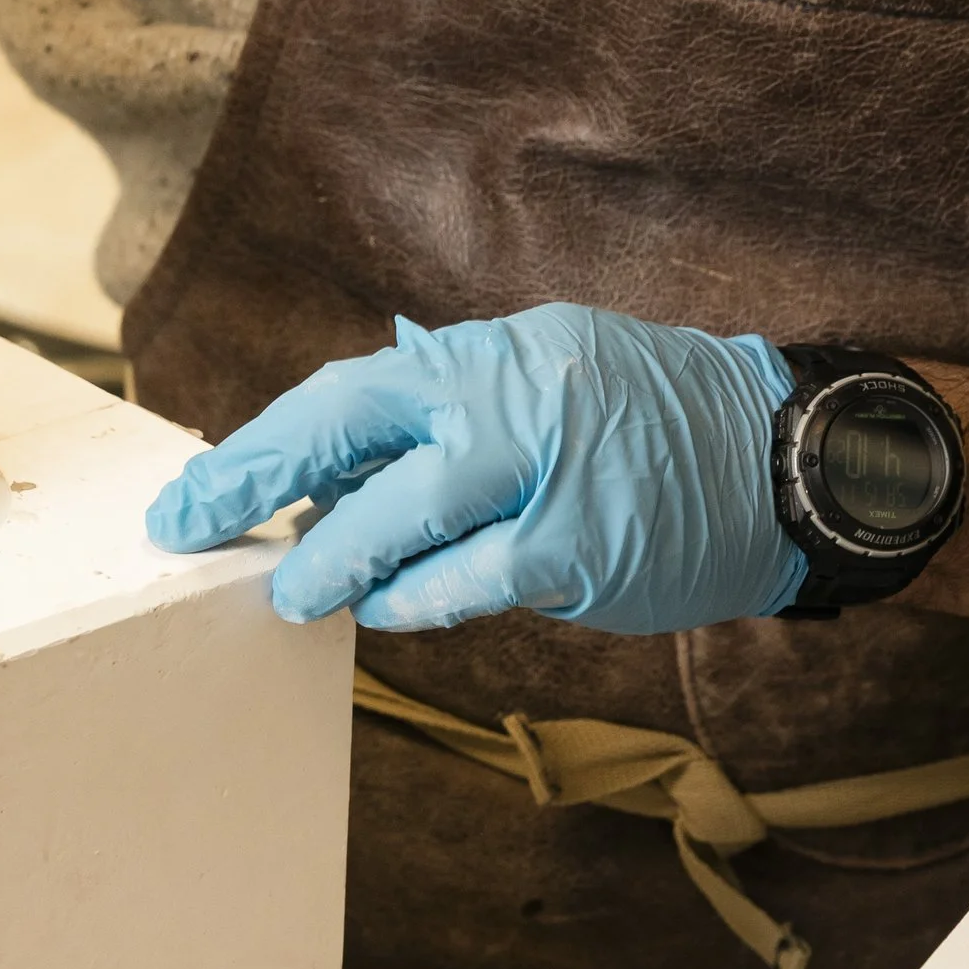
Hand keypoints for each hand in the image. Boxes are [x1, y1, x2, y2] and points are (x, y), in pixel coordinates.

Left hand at [145, 305, 805, 632]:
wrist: (779, 456)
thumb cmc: (645, 425)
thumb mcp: (543, 378)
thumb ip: (445, 413)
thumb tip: (333, 460)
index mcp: (487, 357)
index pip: (347, 392)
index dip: (261, 444)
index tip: (194, 491)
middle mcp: (508, 395)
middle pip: (348, 426)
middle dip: (254, 480)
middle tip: (189, 530)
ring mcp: (544, 469)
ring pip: (401, 513)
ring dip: (330, 558)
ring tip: (292, 591)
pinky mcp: (578, 544)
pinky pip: (468, 579)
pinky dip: (412, 599)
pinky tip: (381, 611)